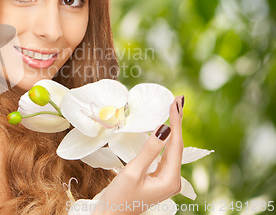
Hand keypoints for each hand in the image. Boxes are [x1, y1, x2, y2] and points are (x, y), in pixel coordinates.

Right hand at [93, 96, 183, 214]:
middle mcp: (173, 179)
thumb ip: (149, 150)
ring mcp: (166, 179)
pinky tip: (164, 128)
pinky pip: (164, 154)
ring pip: (171, 148)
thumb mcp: (132, 172)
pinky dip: (164, 139)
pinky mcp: (158, 177)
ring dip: (172, 128)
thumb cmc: (119, 198)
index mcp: (170, 179)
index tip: (175, 103)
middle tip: (177, 100)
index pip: (176, 144)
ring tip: (173, 109)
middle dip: (177, 121)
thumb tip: (164, 128)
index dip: (176, 122)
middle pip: (177, 145)